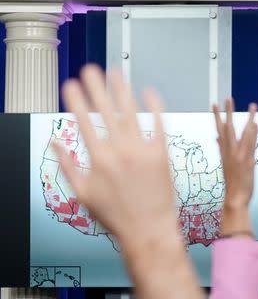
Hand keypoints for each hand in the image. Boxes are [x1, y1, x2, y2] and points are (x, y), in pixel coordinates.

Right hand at [57, 66, 178, 252]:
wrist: (149, 230)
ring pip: (131, 113)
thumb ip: (68, 165)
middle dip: (96, 87)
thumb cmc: (116, 216)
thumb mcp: (83, 194)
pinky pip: (159, 124)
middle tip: (90, 69)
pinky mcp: (163, 154)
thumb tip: (54, 142)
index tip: (70, 84)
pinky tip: (149, 91)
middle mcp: (120, 151)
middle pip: (106, 111)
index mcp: (98, 159)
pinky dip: (154, 107)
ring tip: (116, 72)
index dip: (76, 100)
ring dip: (122, 90)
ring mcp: (143, 151)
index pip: (84, 121)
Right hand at [213, 98, 257, 235]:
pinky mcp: (246, 161)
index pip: (219, 130)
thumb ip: (221, 149)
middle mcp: (229, 152)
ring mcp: (238, 156)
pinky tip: (256, 123)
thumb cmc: (232, 184)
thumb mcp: (225, 164)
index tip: (214, 104)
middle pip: (228, 128)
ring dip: (248, 118)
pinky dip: (253, 134)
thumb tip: (217, 138)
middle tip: (227, 98)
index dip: (217, 117)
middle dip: (227, 112)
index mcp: (224, 152)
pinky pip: (250, 144)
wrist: (234, 199)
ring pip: (242, 133)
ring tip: (252, 105)